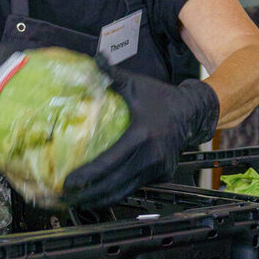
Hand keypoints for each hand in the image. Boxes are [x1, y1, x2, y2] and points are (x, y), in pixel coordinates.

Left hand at [62, 56, 219, 208]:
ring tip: (77, 201)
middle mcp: (150, 157)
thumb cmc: (163, 98)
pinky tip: (99, 196)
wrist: (194, 112)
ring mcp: (157, 169)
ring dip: (100, 200)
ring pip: (123, 192)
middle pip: (113, 185)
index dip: (86, 176)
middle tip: (64, 197)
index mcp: (141, 136)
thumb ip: (113, 74)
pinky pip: (135, 188)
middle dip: (86, 195)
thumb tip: (95, 56)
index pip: (108, 163)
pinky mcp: (162, 175)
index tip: (66, 182)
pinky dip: (116, 194)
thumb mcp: (137, 85)